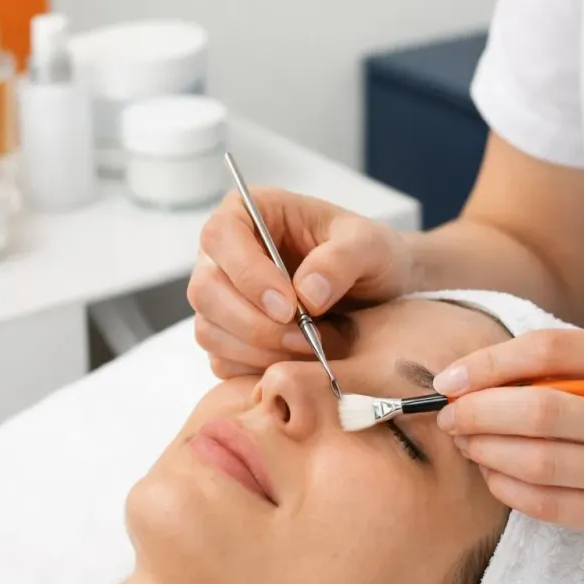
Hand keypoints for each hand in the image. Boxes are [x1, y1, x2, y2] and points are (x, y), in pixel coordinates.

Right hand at [188, 186, 413, 377]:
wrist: (378, 294)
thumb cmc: (369, 256)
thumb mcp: (371, 246)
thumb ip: (342, 260)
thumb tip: (306, 293)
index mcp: (249, 213)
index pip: (220, 236)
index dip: (248, 274)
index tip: (289, 306)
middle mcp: (224, 255)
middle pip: (205, 290)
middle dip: (253, 323)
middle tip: (304, 338)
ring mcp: (221, 299)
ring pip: (209, 330)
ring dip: (258, 350)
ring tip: (309, 348)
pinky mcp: (228, 337)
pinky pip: (222, 361)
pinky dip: (257, 369)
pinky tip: (296, 362)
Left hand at [432, 329, 583, 563]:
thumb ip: (576, 367)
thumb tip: (482, 373)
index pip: (548, 350)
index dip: (487, 364)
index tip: (450, 379)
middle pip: (535, 409)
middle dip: (475, 412)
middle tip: (448, 416)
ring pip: (537, 461)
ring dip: (486, 452)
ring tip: (467, 444)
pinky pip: (550, 504)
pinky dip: (509, 488)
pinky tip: (495, 476)